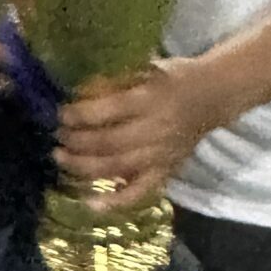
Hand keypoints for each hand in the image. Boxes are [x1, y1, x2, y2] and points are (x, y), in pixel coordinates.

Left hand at [54, 60, 220, 208]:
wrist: (213, 96)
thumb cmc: (175, 76)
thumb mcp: (148, 66)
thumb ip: (118, 79)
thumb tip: (77, 89)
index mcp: (151, 99)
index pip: (109, 110)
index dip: (80, 115)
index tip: (60, 113)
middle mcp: (156, 130)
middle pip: (108, 142)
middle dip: (76, 142)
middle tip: (57, 137)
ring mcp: (161, 154)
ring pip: (117, 167)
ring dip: (84, 167)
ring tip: (61, 159)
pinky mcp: (166, 171)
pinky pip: (139, 191)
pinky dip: (115, 201)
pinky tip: (90, 203)